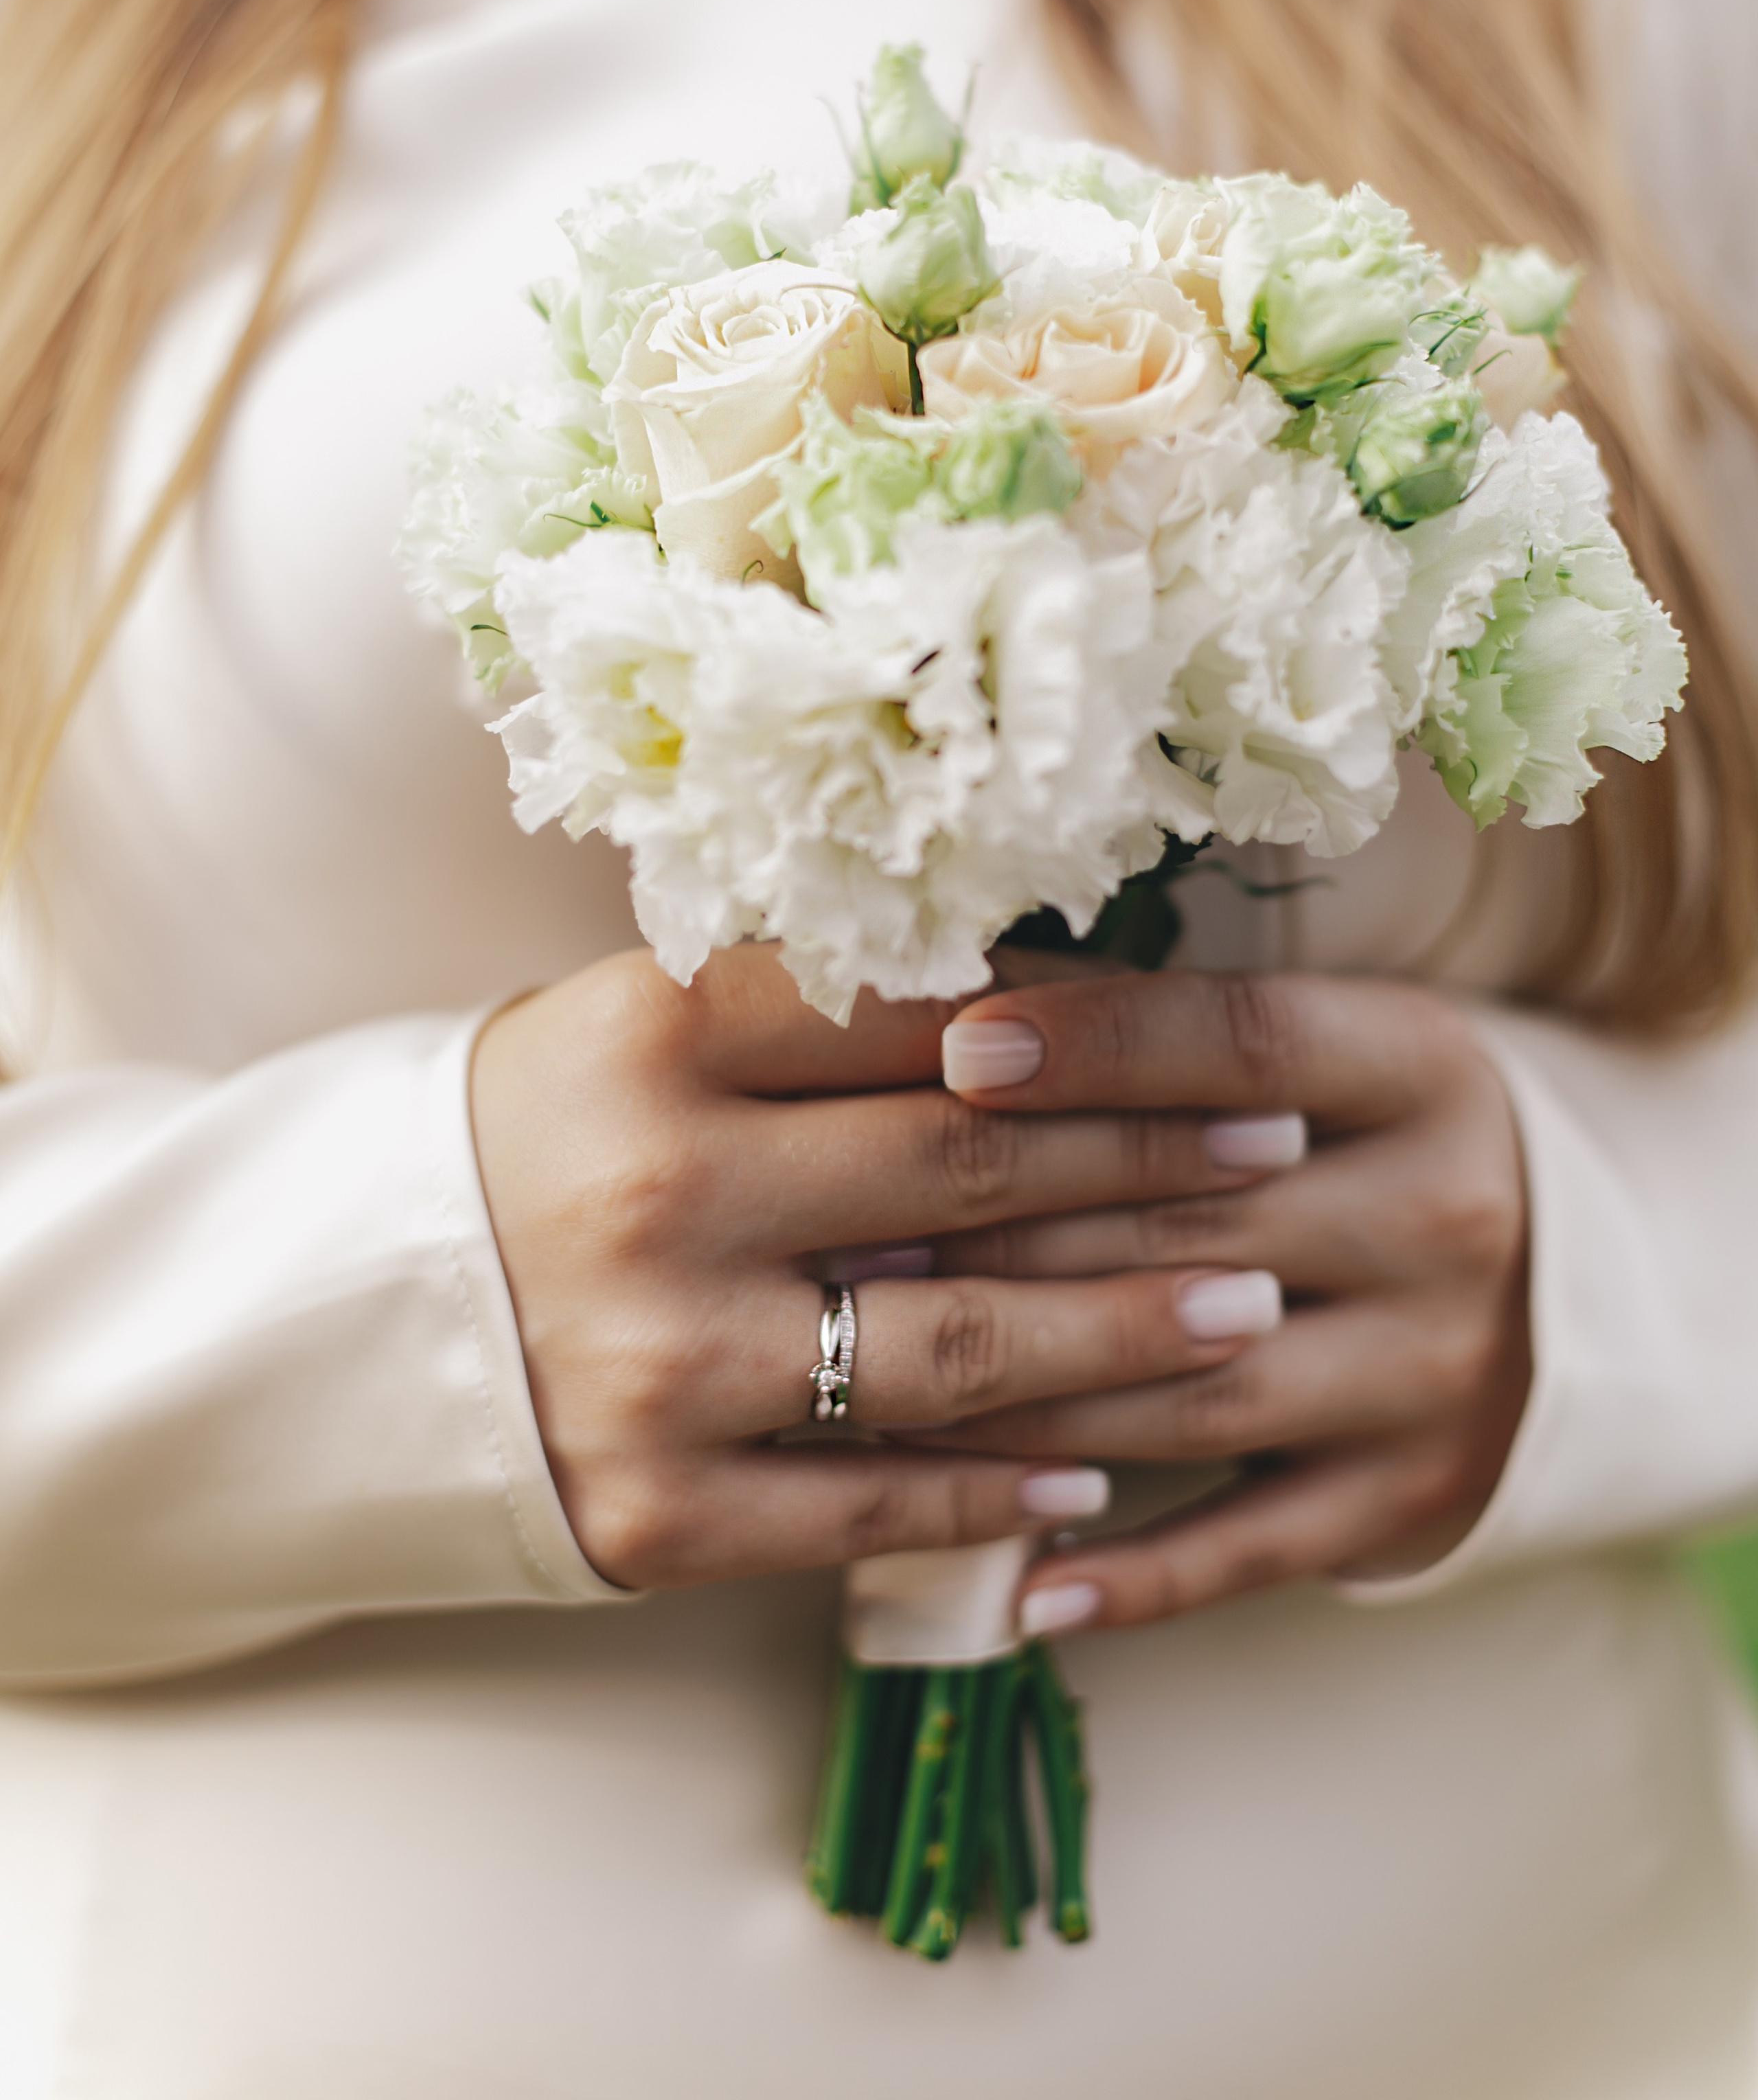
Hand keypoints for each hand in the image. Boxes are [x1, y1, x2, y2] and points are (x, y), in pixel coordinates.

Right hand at [468, 946, 1287, 1592]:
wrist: (357, 1308)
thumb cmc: (552, 1134)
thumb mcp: (652, 1028)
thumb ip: (826, 1016)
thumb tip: (1059, 1006)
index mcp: (661, 1037)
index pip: (930, 1019)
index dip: (1098, 1036)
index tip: (1223, 1047)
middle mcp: (661, 1191)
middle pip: (970, 1172)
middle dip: (1154, 1167)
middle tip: (1279, 1164)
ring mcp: (657, 1361)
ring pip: (955, 1349)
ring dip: (1126, 1334)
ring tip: (1248, 1310)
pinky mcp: (653, 1509)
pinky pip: (870, 1502)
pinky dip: (1000, 1493)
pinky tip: (1102, 1477)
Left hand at [931, 970, 1530, 1634]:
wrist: (1566, 1273)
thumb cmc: (1361, 1128)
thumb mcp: (1310, 1045)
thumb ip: (1145, 1018)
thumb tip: (951, 977)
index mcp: (1419, 1069)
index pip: (1244, 1044)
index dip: (1099, 1045)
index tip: (959, 1048)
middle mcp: (1444, 1217)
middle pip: (1190, 1226)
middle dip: (1000, 1235)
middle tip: (845, 1237)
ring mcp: (1433, 1370)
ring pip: (1192, 1391)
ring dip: (1021, 1400)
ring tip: (867, 1391)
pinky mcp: (1409, 1495)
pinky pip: (1249, 1545)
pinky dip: (1134, 1575)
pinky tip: (1019, 1584)